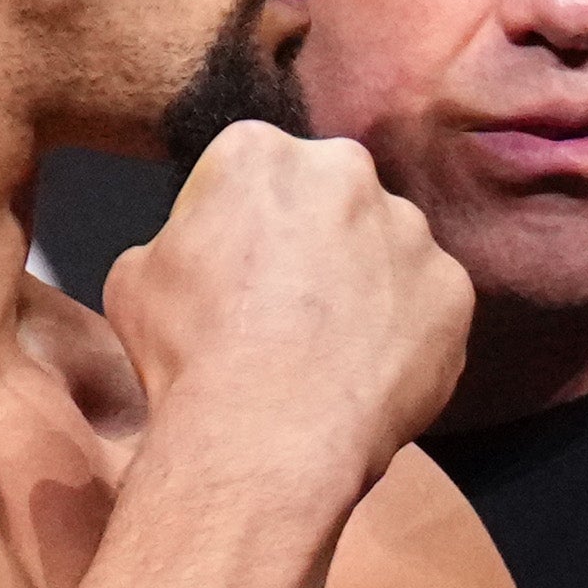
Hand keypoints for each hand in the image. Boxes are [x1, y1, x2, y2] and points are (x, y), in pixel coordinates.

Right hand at [107, 125, 473, 480]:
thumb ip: (179, 242)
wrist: (267, 434)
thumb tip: (199, 255)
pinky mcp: (453, 288)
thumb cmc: (193, 355)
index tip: (236, 268)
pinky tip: (367, 372)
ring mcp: (409, 229)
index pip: (253, 172)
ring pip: (386, 248)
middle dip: (313, 240)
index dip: (241, 224)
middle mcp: (345, 171)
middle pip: (330, 198)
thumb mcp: (135, 280)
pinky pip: (428, 303)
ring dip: (365, 284)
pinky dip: (405, 332)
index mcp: (259, 153)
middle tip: (287, 307)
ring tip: (330, 349)